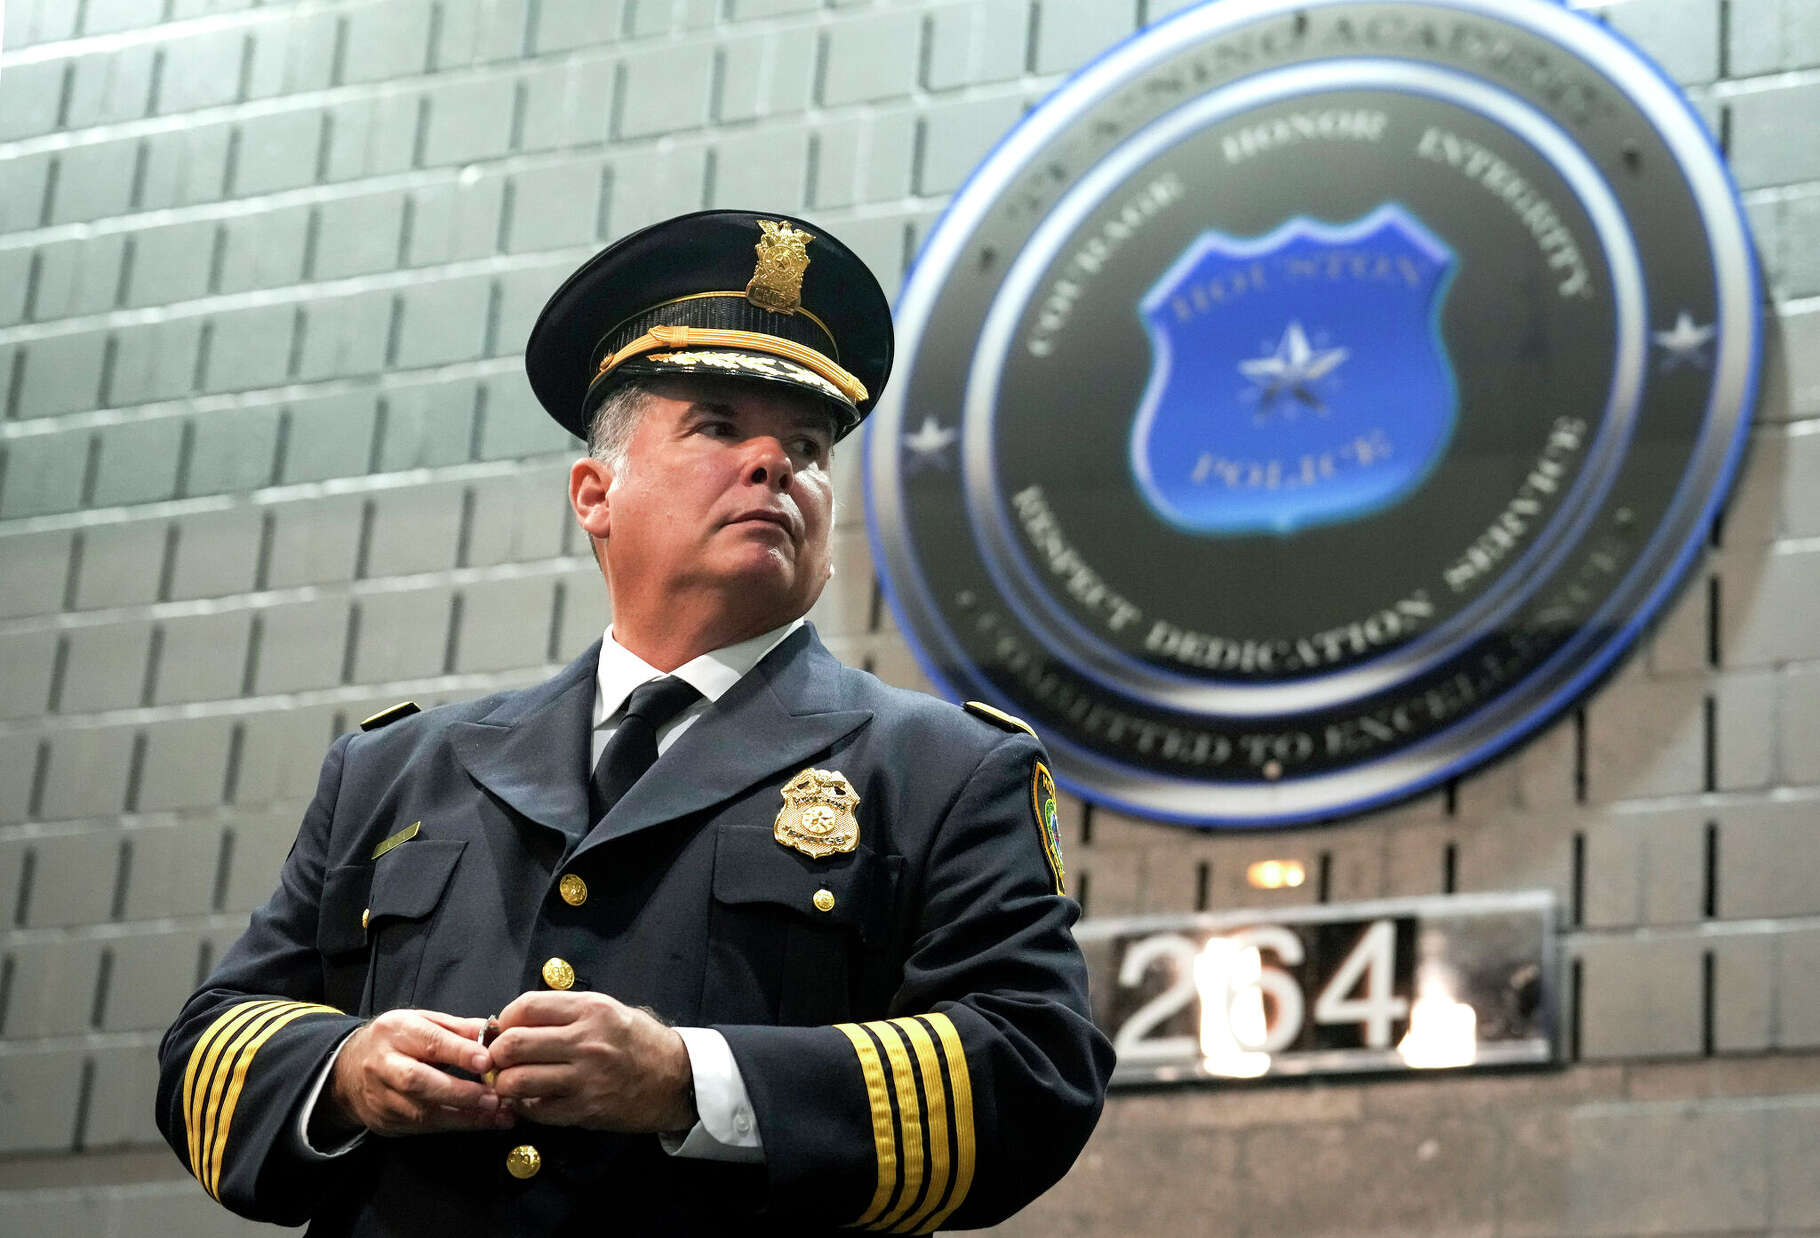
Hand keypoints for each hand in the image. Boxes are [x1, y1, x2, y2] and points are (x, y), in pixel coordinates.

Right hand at [320, 1009, 513, 1138]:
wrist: (349, 1070)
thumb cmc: (398, 1040)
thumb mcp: (423, 1022)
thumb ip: (459, 1028)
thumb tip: (496, 1032)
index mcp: (396, 1031)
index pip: (429, 1042)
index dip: (459, 1052)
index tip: (487, 1062)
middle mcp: (383, 1064)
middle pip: (418, 1081)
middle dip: (458, 1092)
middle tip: (493, 1098)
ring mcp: (381, 1097)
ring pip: (420, 1112)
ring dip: (462, 1117)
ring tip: (496, 1116)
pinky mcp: (385, 1122)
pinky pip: (421, 1128)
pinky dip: (454, 1126)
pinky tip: (480, 1123)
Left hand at [489, 991, 695, 1132]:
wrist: (677, 1079)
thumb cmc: (639, 1041)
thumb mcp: (609, 1009)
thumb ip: (566, 1011)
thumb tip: (517, 1020)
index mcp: (591, 1009)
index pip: (526, 1007)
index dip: (505, 1019)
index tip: (506, 1028)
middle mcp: (586, 1041)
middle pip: (513, 1044)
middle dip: (497, 1053)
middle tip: (502, 1059)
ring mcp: (585, 1078)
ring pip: (517, 1081)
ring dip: (506, 1083)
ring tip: (513, 1082)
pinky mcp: (585, 1110)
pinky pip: (536, 1110)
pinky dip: (525, 1107)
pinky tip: (532, 1100)